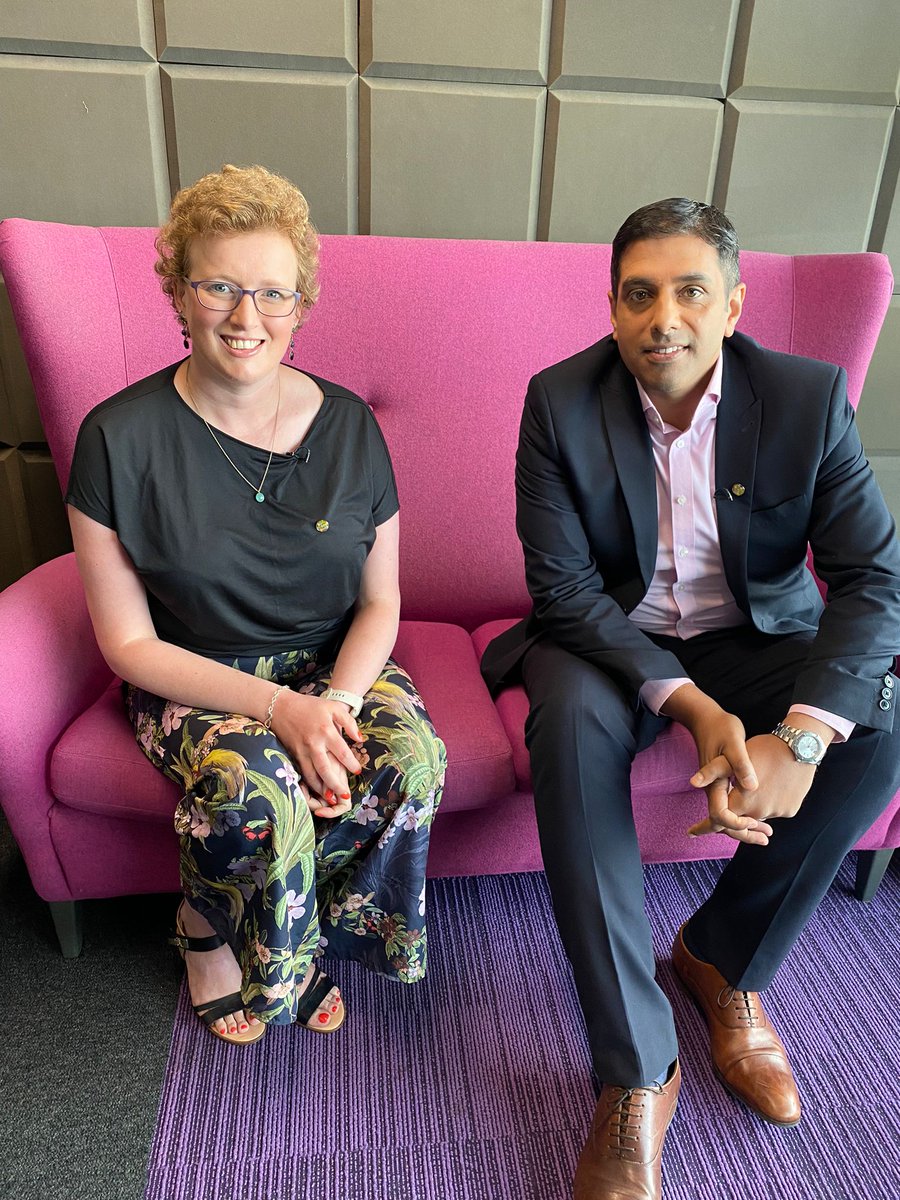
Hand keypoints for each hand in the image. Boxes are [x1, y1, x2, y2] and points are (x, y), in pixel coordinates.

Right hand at [269, 691, 361, 813]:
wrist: (280, 706)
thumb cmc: (310, 705)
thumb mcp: (333, 707)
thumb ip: (349, 722)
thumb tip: (360, 739)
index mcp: (326, 731)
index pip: (343, 753)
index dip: (352, 765)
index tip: (358, 771)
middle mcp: (314, 744)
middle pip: (326, 770)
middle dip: (336, 785)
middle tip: (345, 796)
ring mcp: (301, 751)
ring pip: (312, 775)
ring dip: (322, 789)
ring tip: (331, 799)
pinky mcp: (293, 755)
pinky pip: (302, 773)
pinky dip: (310, 784)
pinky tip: (316, 791)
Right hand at [661, 684, 769, 844]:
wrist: (706, 719)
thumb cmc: (722, 728)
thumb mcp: (734, 743)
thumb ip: (741, 765)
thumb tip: (752, 786)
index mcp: (715, 784)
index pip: (721, 816)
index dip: (737, 824)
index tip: (756, 822)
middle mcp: (714, 790)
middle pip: (724, 823)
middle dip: (745, 833)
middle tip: (766, 838)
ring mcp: (717, 788)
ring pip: (728, 816)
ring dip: (747, 826)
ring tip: (767, 833)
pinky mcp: (722, 784)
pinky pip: (731, 806)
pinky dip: (745, 815)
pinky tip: (760, 815)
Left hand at [689, 733, 815, 841]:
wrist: (801, 747)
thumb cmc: (765, 748)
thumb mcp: (734, 756)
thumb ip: (713, 772)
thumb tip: (693, 783)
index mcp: (742, 801)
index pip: (718, 822)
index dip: (703, 828)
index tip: (691, 832)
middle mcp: (759, 812)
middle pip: (740, 821)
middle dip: (732, 819)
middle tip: (727, 807)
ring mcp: (777, 812)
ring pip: (757, 815)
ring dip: (751, 808)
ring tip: (754, 789)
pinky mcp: (790, 810)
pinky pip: (773, 810)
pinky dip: (768, 803)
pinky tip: (771, 786)